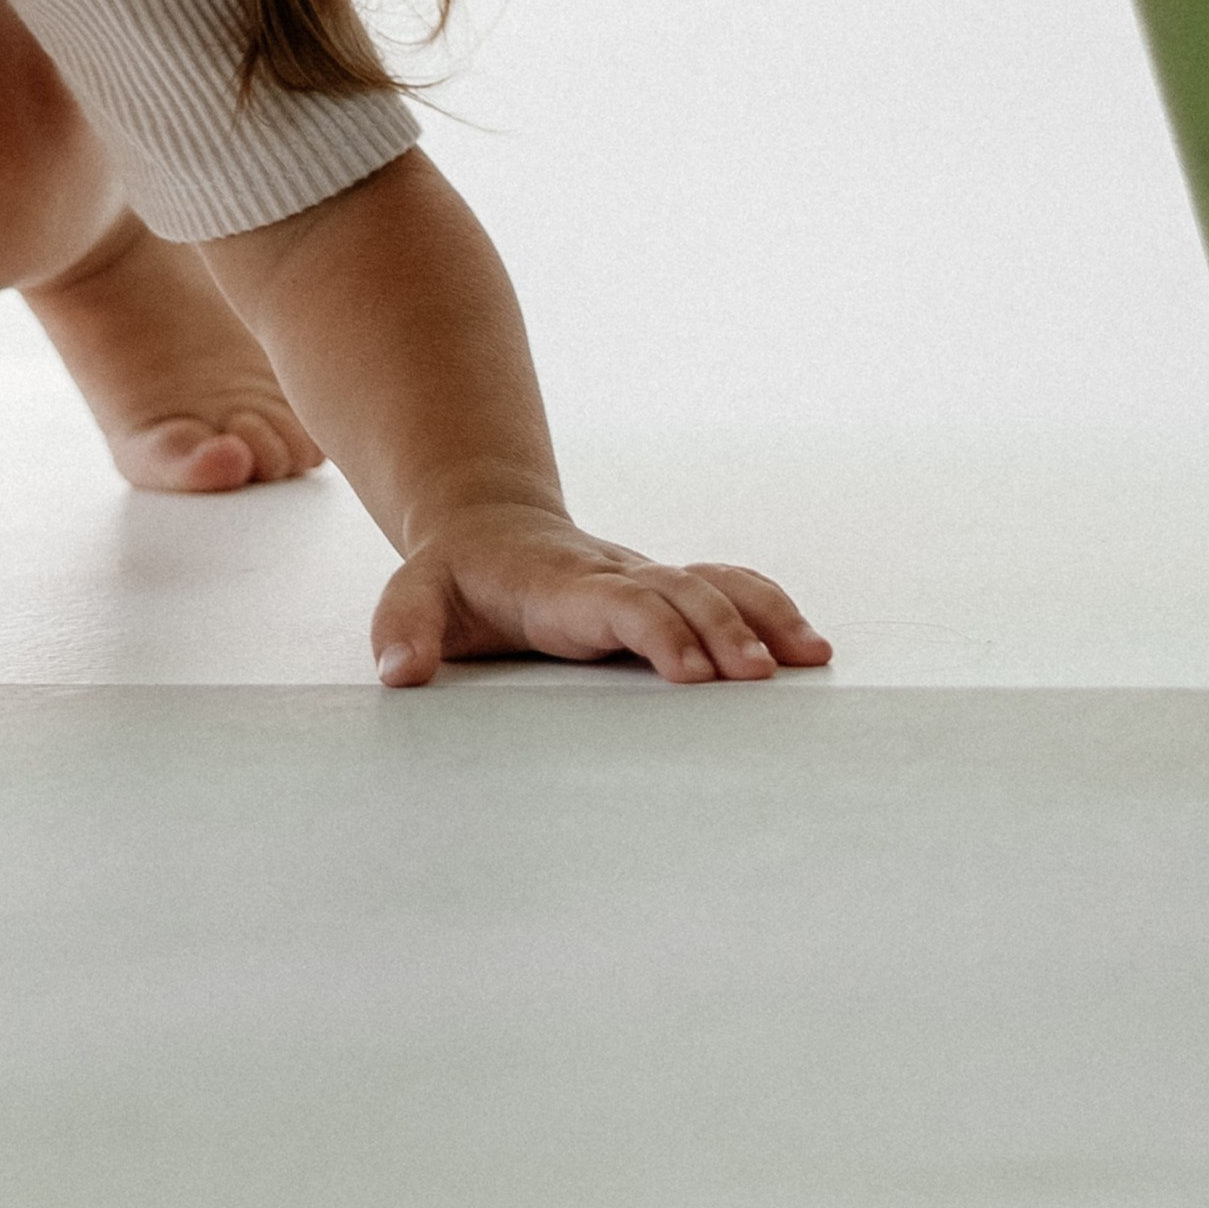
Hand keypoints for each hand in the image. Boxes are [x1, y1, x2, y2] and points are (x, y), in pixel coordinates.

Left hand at [372, 503, 831, 689]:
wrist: (487, 526)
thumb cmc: (453, 578)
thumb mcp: (414, 596)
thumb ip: (404, 629)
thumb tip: (399, 675)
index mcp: (561, 585)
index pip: (620, 603)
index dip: (658, 631)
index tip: (694, 673)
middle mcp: (614, 575)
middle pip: (680, 591)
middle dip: (722, 631)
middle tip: (757, 681)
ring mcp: (645, 577)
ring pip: (714, 581)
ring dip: (761, 616)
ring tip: (809, 659)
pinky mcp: (664, 587)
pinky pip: (727, 585)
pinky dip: (768, 607)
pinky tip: (808, 647)